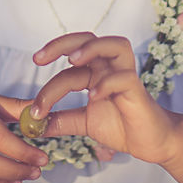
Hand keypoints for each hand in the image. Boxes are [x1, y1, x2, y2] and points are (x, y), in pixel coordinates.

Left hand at [31, 32, 179, 164]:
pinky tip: (93, 96)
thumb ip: (61, 120)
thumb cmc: (121, 126)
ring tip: (72, 62)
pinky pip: (124, 78)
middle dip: (63, 43)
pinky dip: (107, 83)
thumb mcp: (83, 123)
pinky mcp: (138, 92)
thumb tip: (32, 125)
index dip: (51, 59)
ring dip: (91, 49)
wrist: (150, 143)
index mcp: (97, 70)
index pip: (71, 55)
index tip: (33, 66)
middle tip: (40, 58)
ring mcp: (126, 76)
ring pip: (114, 45)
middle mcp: (111, 67)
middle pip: (89, 39)